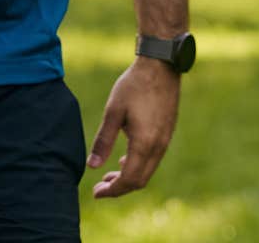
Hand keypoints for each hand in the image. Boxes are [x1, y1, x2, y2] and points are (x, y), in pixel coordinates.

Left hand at [88, 57, 179, 198]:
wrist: (160, 66)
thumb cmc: (134, 85)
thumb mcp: (113, 112)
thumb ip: (104, 141)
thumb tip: (91, 167)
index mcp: (144, 143)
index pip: (129, 179)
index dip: (112, 190)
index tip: (95, 192)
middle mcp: (158, 146)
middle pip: (140, 181)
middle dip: (119, 188)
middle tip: (99, 186)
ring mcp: (165, 140)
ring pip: (147, 171)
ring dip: (128, 177)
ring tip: (108, 175)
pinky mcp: (167, 133)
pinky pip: (153, 159)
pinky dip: (138, 165)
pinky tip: (124, 159)